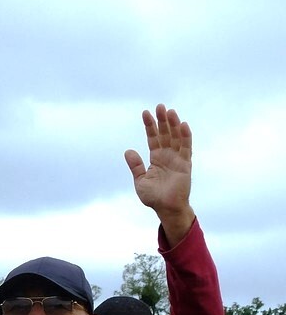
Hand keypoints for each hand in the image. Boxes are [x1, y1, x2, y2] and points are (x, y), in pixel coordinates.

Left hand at [126, 103, 193, 242]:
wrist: (165, 208)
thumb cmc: (154, 197)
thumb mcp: (140, 180)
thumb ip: (136, 165)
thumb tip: (128, 150)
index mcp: (157, 158)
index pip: (153, 138)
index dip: (150, 126)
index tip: (145, 113)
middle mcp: (168, 156)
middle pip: (165, 134)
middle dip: (162, 120)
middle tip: (159, 106)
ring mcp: (178, 159)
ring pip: (176, 137)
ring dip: (173, 124)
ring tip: (169, 111)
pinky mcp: (186, 164)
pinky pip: (186, 148)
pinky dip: (185, 136)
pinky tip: (182, 125)